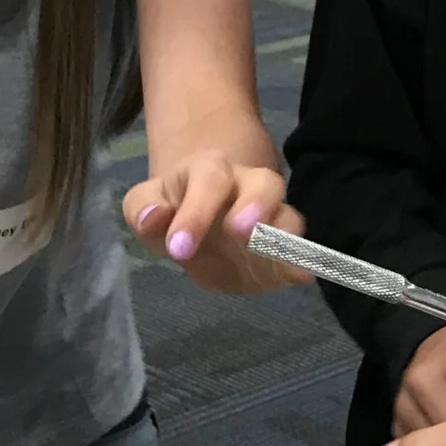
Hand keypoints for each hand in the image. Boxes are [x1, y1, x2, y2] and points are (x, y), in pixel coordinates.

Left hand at [122, 153, 307, 294]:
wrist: (202, 217)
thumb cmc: (173, 208)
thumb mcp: (145, 203)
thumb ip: (143, 208)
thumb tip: (153, 218)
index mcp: (211, 170)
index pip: (209, 181)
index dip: (196, 213)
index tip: (178, 249)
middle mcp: (249, 187)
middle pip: (265, 184)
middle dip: (257, 206)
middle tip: (240, 232)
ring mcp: (271, 218)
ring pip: (290, 216)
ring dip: (285, 236)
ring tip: (278, 256)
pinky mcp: (282, 250)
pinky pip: (299, 252)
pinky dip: (302, 262)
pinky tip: (301, 275)